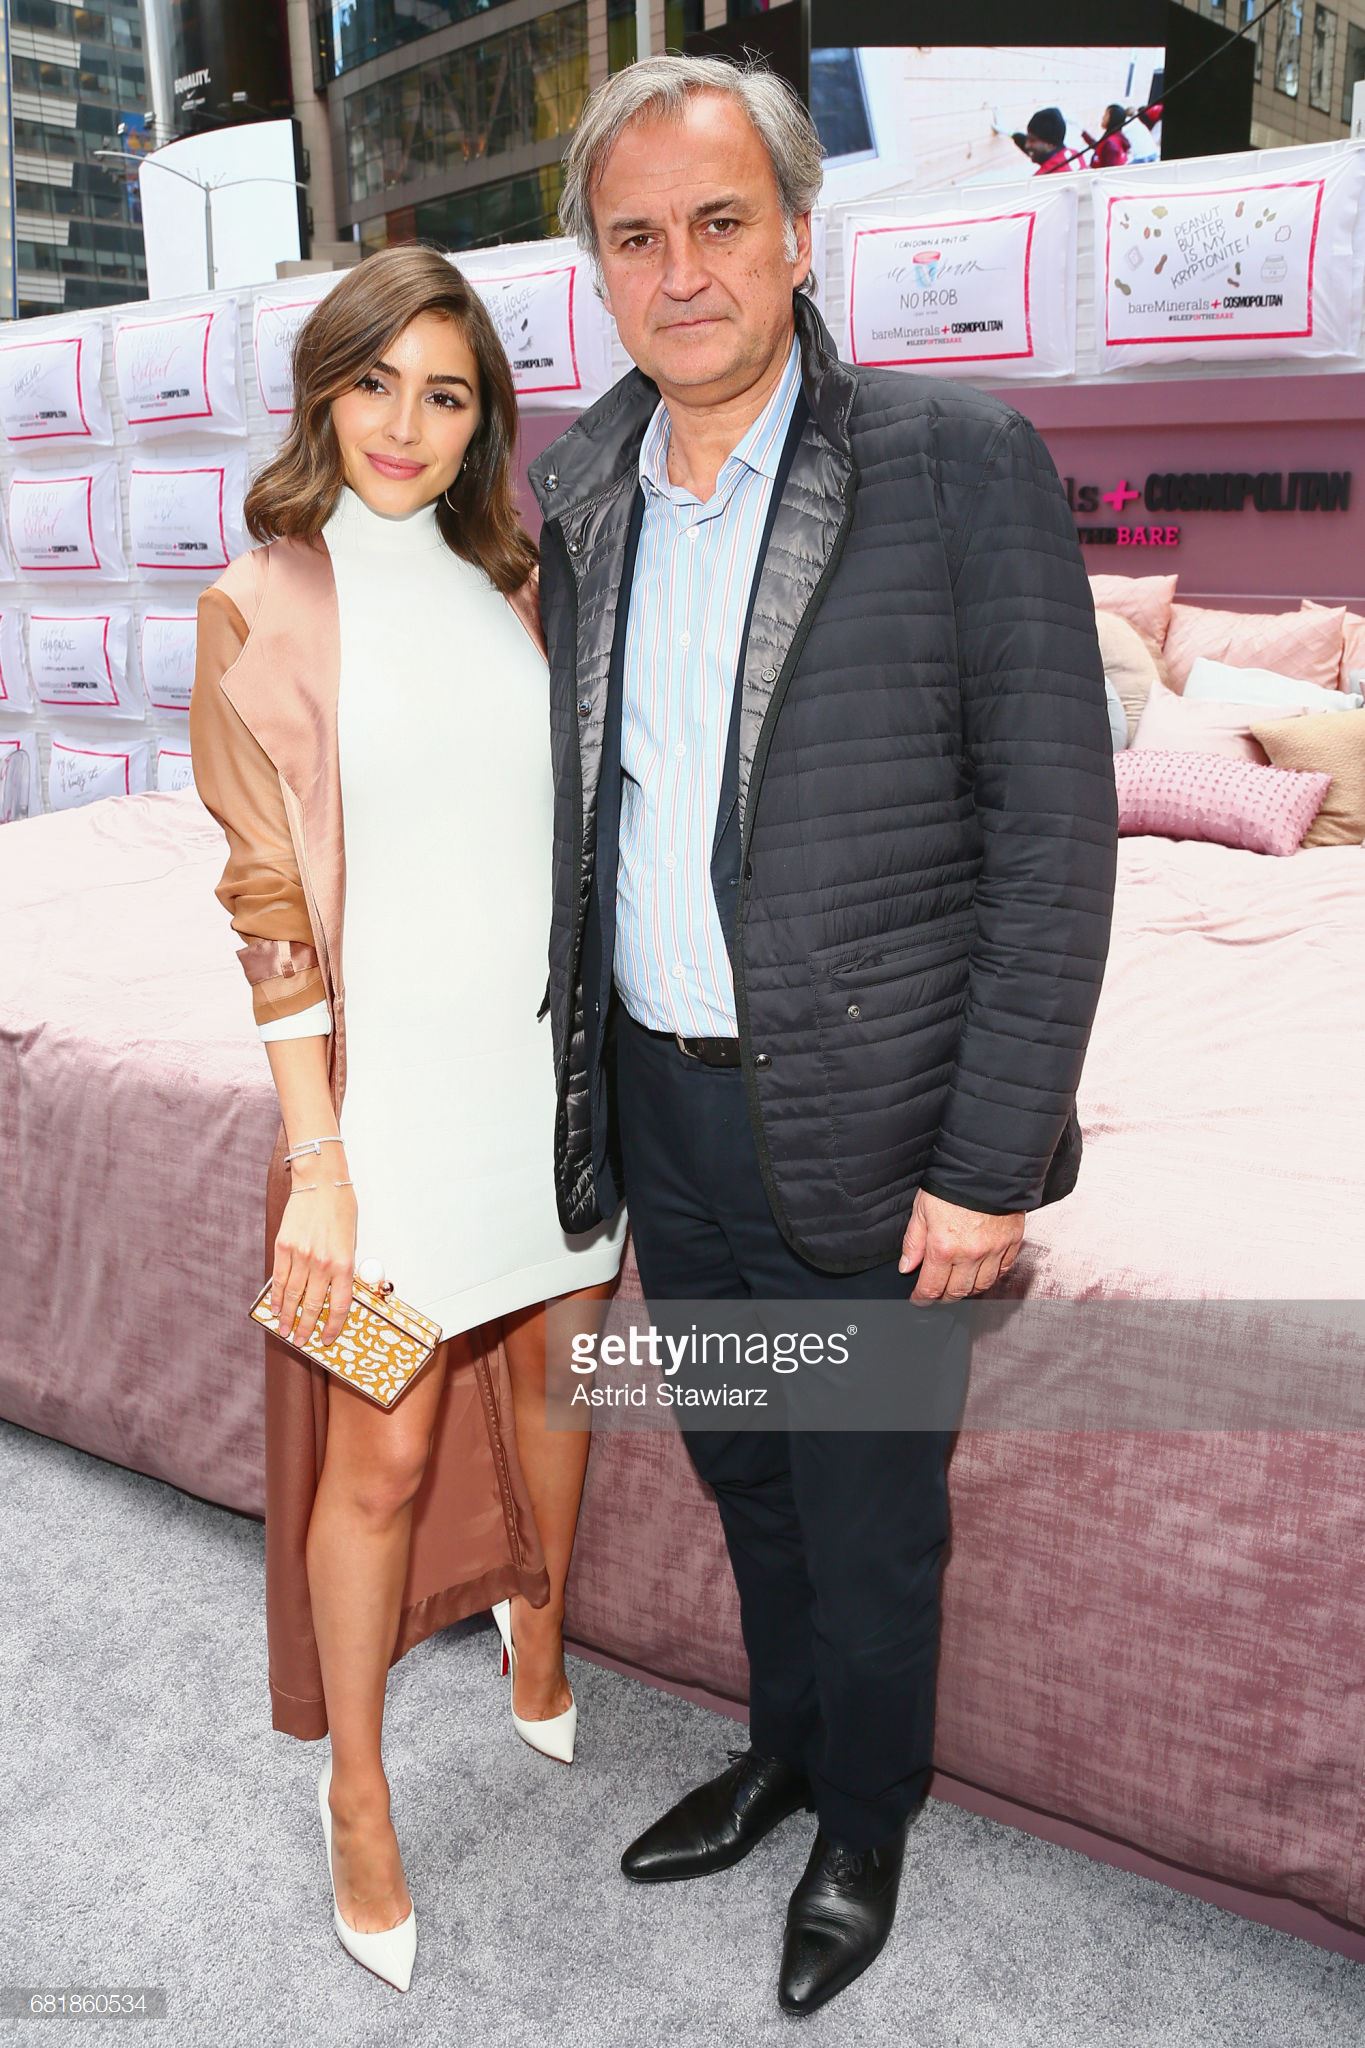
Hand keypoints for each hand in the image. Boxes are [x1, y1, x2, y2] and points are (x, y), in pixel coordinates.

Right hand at [271, 1180, 357, 1346]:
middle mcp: (321, 1263)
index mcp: (344, 1263)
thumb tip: (332, 1291)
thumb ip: (342, 1267)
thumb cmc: (341, 1208)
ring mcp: (300, 1255)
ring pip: (291, 1295)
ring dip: (287, 1316)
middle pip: (312, 1305)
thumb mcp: (351, 1240)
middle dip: (306, 1327)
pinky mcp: (283, 1246)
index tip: (326, 1339)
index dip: (332, 1326)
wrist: (321, 1182)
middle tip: (300, 1341)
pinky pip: (278, 1278)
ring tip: (284, 1330)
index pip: (338, 1306)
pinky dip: (275, 1296)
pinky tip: (274, 1307)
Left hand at [897, 1189, 1023, 1303]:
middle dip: (944, 1297)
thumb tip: (907, 1267)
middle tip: (937, 1294)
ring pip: (981, 1286)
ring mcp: (994, 1250)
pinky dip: (991, 1276)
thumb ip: (914, 1242)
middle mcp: (970, 1254)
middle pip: (957, 1292)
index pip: (931, 1287)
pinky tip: (981, 1272)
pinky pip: (1003, 1271)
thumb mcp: (922, 1210)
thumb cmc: (952, 1184)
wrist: (987, 1166)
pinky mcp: (1012, 1243)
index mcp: (944, 1247)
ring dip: (968, 1290)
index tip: (919, 1299)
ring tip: (958, 1285)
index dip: (922, 1298)